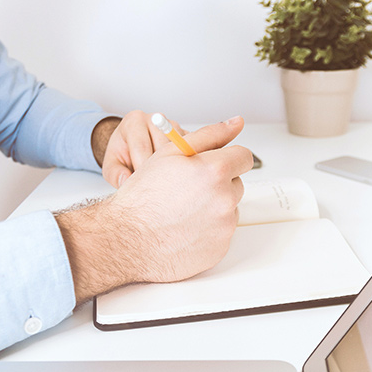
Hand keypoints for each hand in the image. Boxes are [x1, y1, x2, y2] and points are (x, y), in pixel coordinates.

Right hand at [57, 116, 251, 302]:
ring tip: (183, 211)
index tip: (215, 165)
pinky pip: (222, 233)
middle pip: (236, 184)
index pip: (243, 157)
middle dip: (218, 184)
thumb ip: (209, 135)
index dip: (227, 159)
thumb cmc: (143, 197)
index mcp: (215, 170)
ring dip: (214, 207)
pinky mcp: (220, 249)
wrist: (127, 239)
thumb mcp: (171, 153)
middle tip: (188, 190)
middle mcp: (224, 199)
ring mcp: (224, 226)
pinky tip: (185, 229)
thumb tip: (235, 123)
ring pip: (229, 209)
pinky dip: (209, 230)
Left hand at [99, 110, 186, 187]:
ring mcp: (173, 125)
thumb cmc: (122, 154)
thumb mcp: (111, 165)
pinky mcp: (187, 134)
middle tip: (155, 186)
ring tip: (166, 182)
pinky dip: (186, 164)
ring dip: (174, 168)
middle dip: (159, 169)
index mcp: (134, 121)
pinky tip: (177, 176)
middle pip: (163, 147)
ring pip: (179, 149)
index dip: (142, 168)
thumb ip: (115, 173)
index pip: (141, 146)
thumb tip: (125, 181)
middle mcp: (155, 119)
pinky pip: (191, 151)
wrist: (133, 146)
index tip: (142, 185)